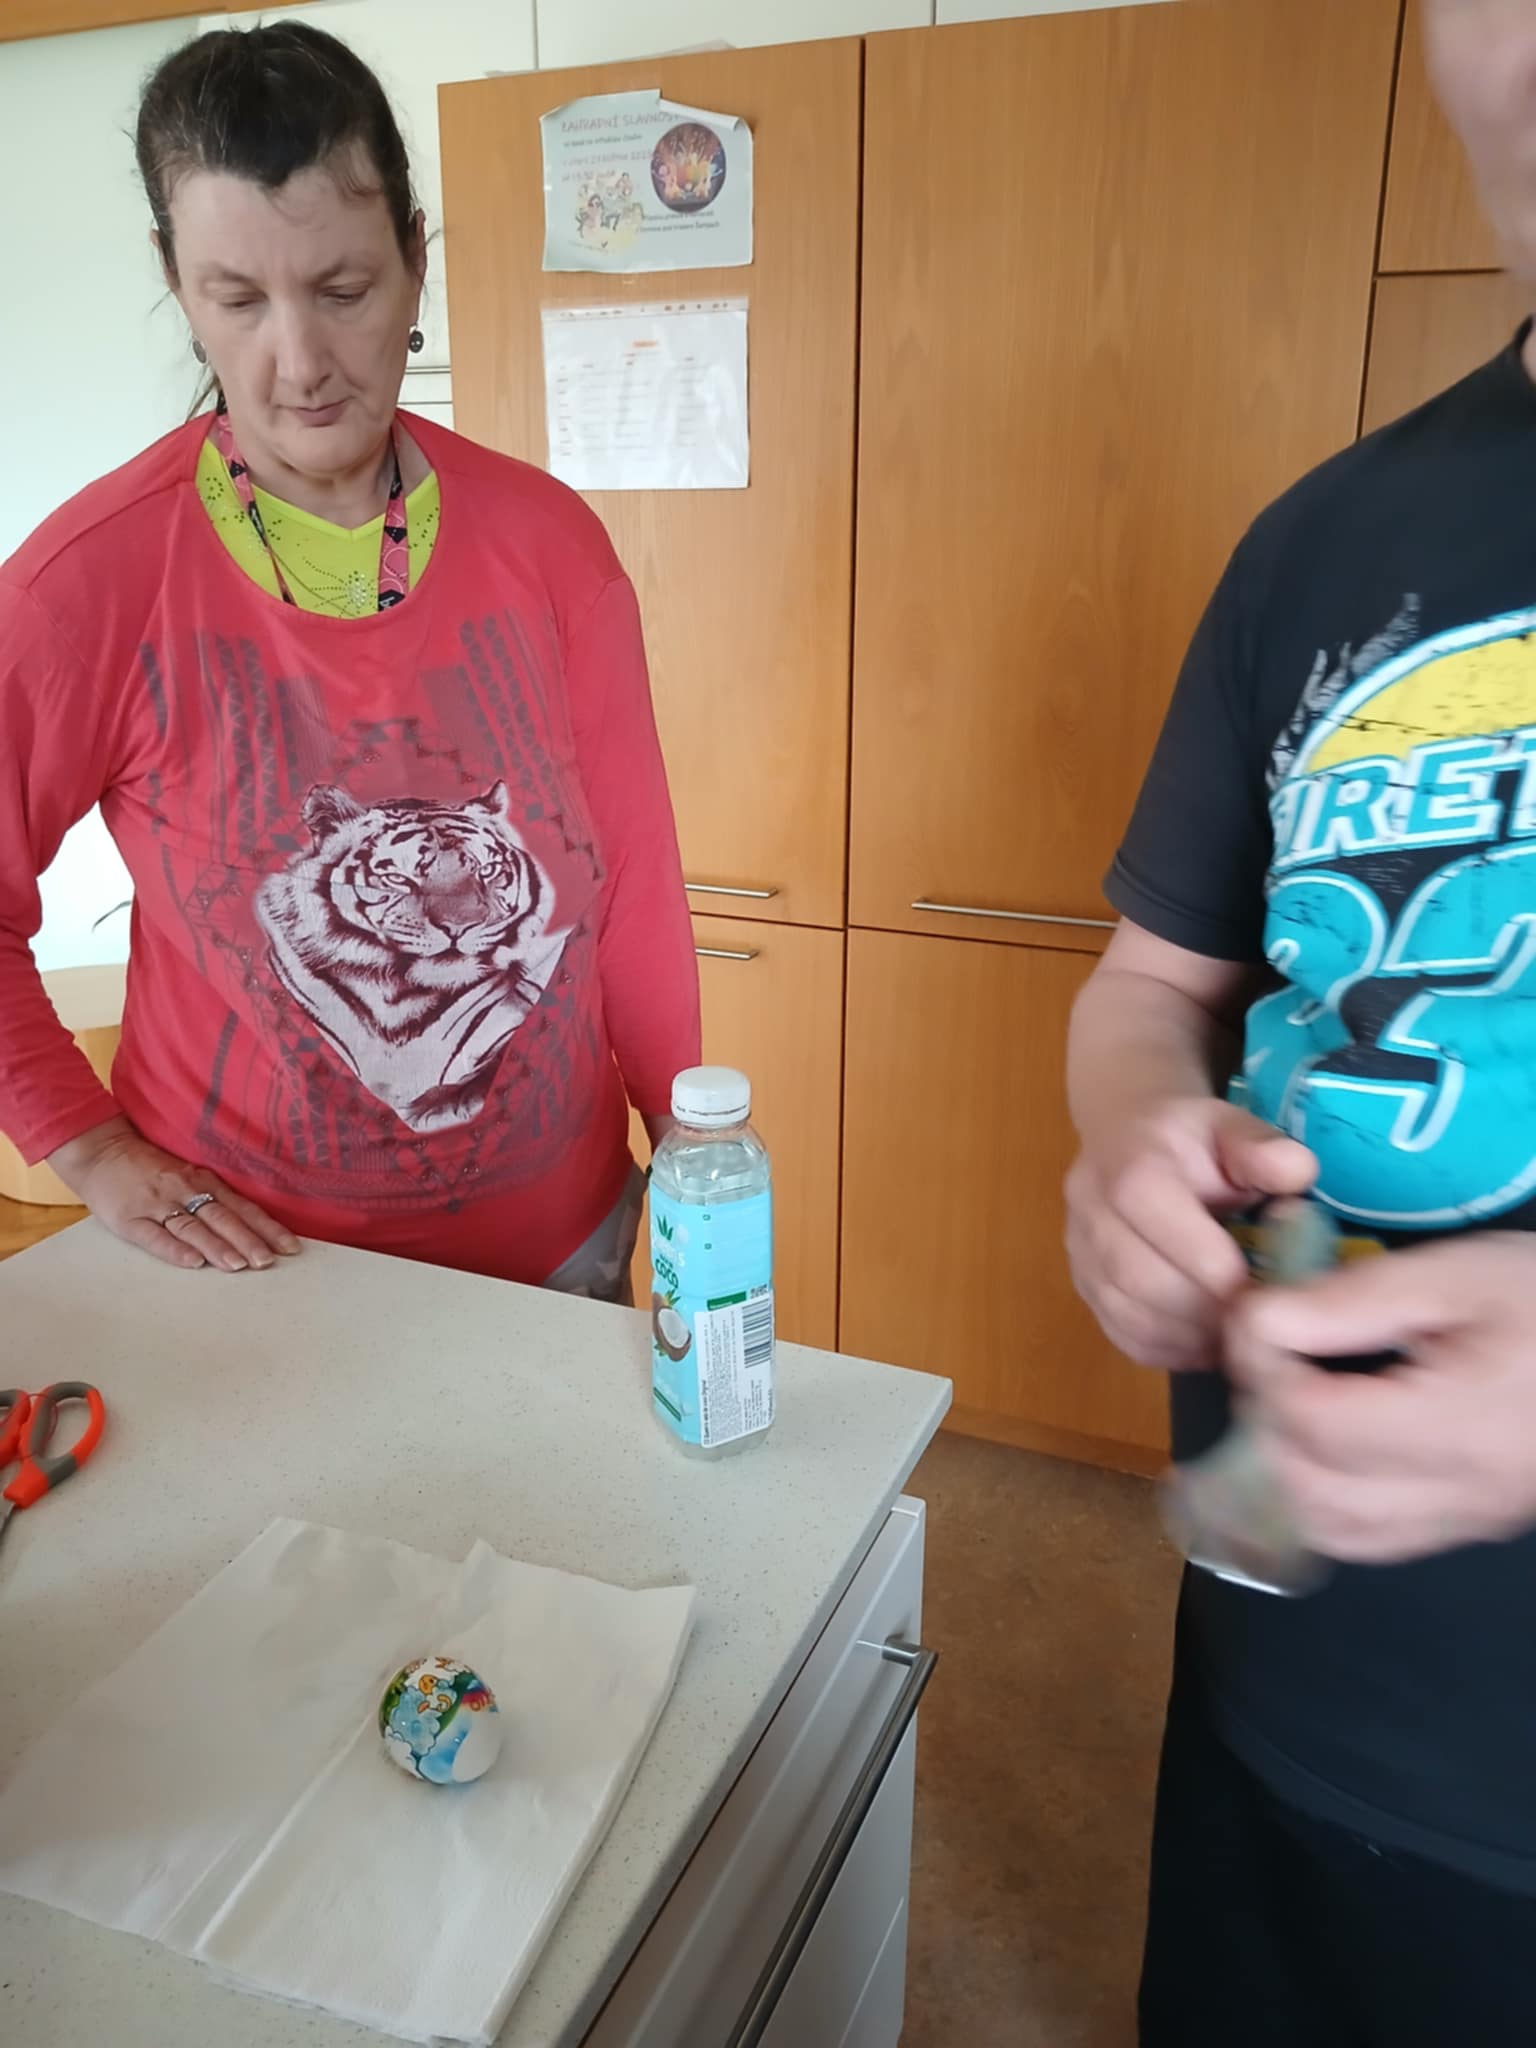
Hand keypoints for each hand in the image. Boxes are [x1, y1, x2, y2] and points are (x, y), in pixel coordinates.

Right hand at [47, 1116, 300, 1273]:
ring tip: (239, 1265)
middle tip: (269, 1261)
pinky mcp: (130, 1219)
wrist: (101, 1151)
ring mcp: (158, 1205)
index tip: (291, 1245)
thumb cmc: (149, 1167)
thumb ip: (213, 1195)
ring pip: (194, 1228)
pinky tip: (193, 1262)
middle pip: (223, 1218)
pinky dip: (175, 1249)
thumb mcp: (187, 1174)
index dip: (267, 1227)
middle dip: (248, 1240)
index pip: (242, 1207)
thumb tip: (250, 1224)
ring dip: (218, 1247)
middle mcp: (185, 1191)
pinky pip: (155, 1237)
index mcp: (202, 1181)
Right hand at [1066, 1101, 1314, 1369]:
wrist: (1129, 1141)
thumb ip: (1264, 1148)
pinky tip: (1210, 1343)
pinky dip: (1171, 1350)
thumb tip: (1297, 1174)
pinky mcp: (1085, 1289)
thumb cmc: (1193, 1142)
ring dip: (1188, 1335)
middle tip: (1254, 1323)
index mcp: (1126, 1158)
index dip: (1201, 1254)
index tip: (1256, 1284)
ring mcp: (1079, 1252)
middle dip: (1201, 1306)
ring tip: (1237, 1336)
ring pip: (1125, 1310)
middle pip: (1132, 1271)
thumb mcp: (1233, 1126)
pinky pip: (1123, 1335)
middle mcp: (1088, 1205)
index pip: (1144, 1204)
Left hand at [1227, 1235, 1535, 1563]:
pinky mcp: (1469, 1525)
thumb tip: (1261, 1322)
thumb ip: (1352, 1300)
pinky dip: (1323, 1503)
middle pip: (1311, 1490)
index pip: (1315, 1422)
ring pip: (1334, 1532)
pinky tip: (1316, 1450)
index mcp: (1461, 1425)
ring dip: (1283, 1474)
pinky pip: (1371, 1540)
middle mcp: (1462, 1493)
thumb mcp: (1456, 1274)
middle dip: (1264, 1422)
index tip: (1257, 1321)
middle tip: (1266, 1359)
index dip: (1264, 1371)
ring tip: (1284, 1402)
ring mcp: (1467, 1519)